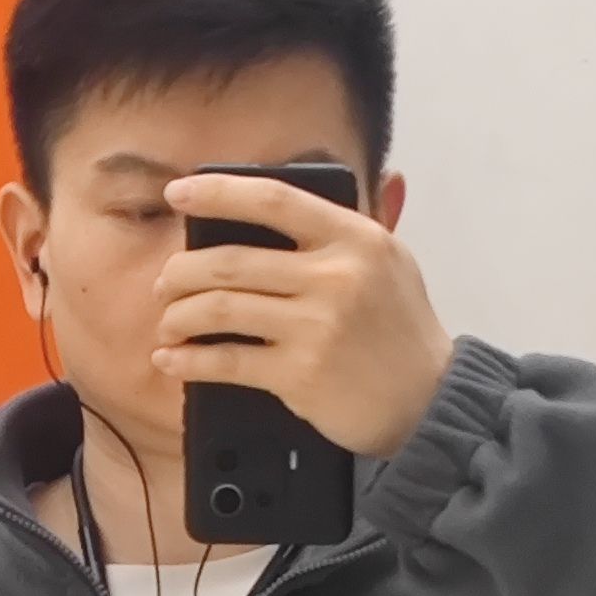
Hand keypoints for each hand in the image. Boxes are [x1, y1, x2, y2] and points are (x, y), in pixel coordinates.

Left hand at [152, 171, 454, 462]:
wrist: (428, 402)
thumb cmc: (401, 331)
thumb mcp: (387, 261)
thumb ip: (338, 233)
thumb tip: (272, 207)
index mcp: (354, 238)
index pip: (272, 199)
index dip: (216, 192)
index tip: (178, 193)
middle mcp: (334, 277)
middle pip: (231, 261)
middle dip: (182, 271)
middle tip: (167, 282)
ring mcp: (316, 327)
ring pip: (220, 309)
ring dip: (179, 315)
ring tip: (169, 322)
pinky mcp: (300, 375)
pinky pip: (226, 362)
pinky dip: (189, 361)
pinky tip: (172, 359)